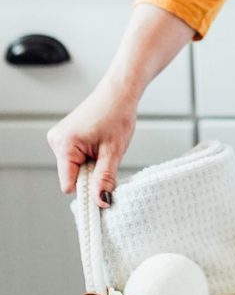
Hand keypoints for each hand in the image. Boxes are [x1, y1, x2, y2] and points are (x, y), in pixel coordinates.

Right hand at [46, 75, 137, 208]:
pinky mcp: (64, 137)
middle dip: (90, 172)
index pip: (69, 184)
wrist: (118, 93)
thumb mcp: (113, 151)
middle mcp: (56, 141)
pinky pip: (75, 158)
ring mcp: (58, 138)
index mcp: (64, 145)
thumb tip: (101, 201)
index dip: (87, 188)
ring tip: (102, 145)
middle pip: (72, 176)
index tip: (103, 184)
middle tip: (106, 154)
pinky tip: (97, 141)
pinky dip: (88, 156)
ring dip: (90, 163)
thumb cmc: (117, 115)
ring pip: (74, 168)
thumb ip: (105, 178)